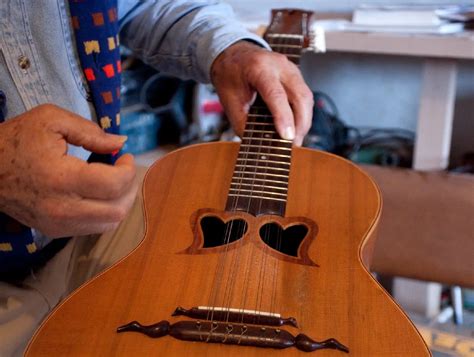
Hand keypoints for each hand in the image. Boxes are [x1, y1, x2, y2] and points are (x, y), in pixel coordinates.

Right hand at [0, 104, 137, 237]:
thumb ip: (91, 131)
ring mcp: (58, 224)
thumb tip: (121, 142)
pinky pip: (94, 228)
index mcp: (61, 178)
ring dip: (121, 202)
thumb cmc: (16, 140)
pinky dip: (106, 212)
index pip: (114, 185)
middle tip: (124, 169)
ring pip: (110, 224)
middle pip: (118, 210)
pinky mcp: (55, 231)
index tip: (125, 156)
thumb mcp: (51, 120)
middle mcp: (61, 208)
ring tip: (114, 181)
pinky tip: (99, 193)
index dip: (128, 170)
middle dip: (130, 187)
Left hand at [210, 41, 312, 145]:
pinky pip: (305, 96)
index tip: (287, 138)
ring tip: (295, 140)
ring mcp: (291, 68)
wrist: (233, 54)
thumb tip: (260, 144)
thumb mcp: (229, 101)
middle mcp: (279, 65)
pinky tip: (296, 128)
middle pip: (300, 96)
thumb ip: (243, 122)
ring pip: (306, 97)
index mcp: (259, 67)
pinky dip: (302, 114)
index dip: (283, 118)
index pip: (276, 95)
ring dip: (304, 121)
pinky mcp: (296, 75)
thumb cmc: (230, 76)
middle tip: (294, 144)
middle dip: (301, 123)